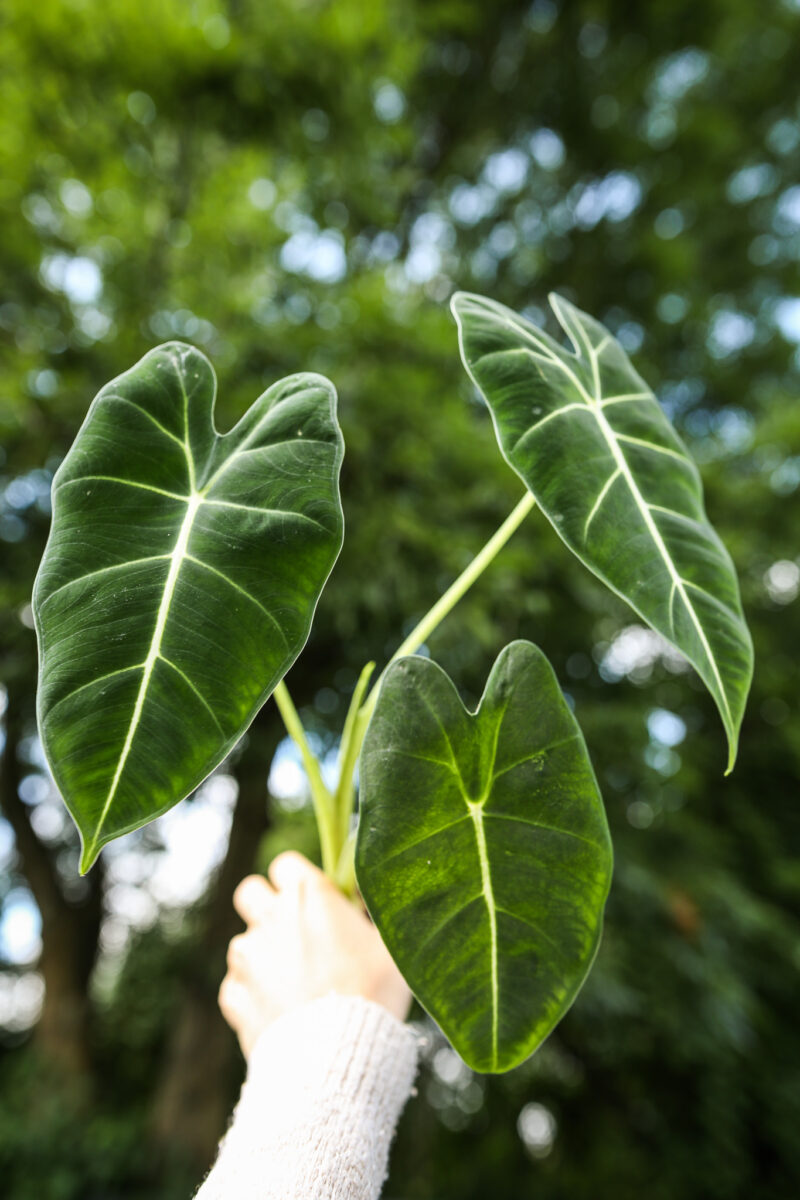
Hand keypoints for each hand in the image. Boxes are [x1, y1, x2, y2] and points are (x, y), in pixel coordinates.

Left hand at [218, 851, 411, 1057]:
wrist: (339, 1055)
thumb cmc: (374, 994)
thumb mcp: (391, 946)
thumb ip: (371, 918)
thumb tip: (365, 907)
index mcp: (309, 895)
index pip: (286, 864)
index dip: (298, 881)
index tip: (315, 901)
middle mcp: (272, 917)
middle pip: (249, 892)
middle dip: (265, 906)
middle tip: (291, 932)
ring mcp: (248, 957)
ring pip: (242, 943)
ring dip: (260, 956)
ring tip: (291, 984)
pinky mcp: (234, 995)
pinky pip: (235, 987)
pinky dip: (250, 997)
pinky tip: (277, 1012)